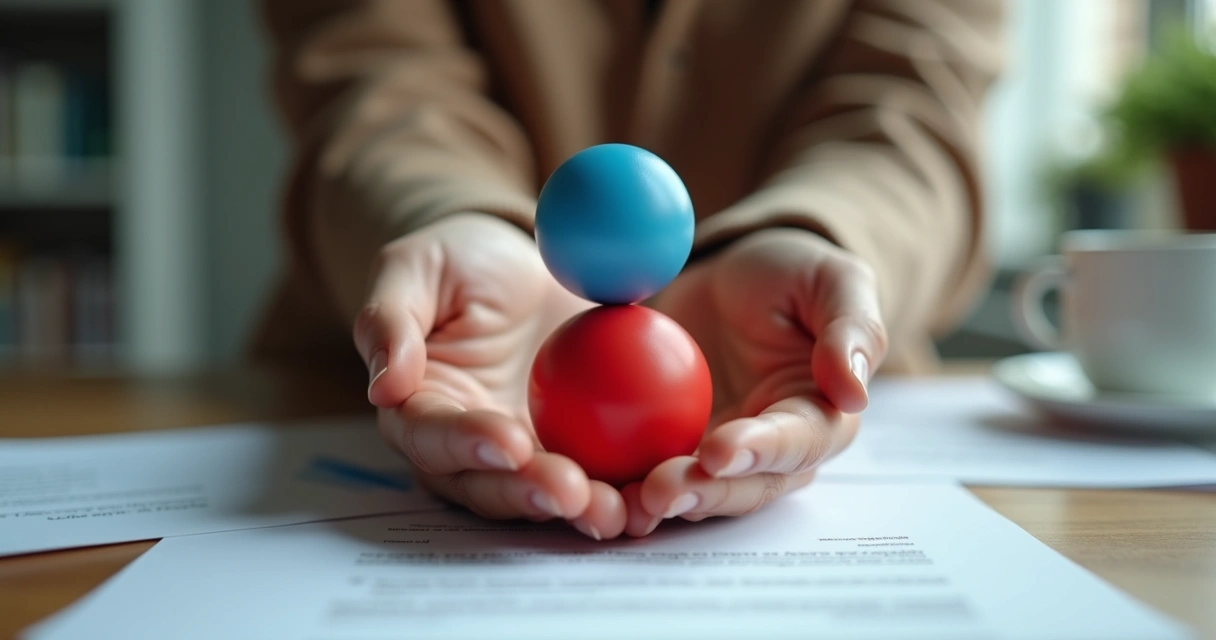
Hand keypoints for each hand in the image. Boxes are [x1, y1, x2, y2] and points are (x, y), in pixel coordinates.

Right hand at [353, 213, 625, 539]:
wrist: (519, 265)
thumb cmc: (457, 260)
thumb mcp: (415, 267)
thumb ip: (390, 320)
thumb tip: (384, 385)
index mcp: (417, 407)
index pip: (433, 435)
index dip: (467, 443)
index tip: (508, 442)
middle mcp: (463, 447)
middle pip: (488, 484)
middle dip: (528, 494)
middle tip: (571, 491)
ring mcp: (519, 456)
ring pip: (541, 495)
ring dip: (577, 509)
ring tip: (615, 510)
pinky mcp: (569, 451)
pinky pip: (594, 475)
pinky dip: (621, 489)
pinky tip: (653, 490)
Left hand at [625, 228, 887, 535]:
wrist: (732, 275)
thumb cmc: (791, 276)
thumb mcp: (833, 280)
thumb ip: (851, 328)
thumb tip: (854, 391)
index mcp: (819, 417)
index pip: (797, 442)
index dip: (761, 451)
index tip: (718, 449)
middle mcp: (772, 453)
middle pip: (743, 486)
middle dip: (704, 494)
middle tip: (659, 490)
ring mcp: (717, 457)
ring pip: (694, 492)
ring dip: (661, 501)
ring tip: (623, 501)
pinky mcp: (670, 449)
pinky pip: (645, 470)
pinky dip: (619, 481)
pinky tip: (587, 481)